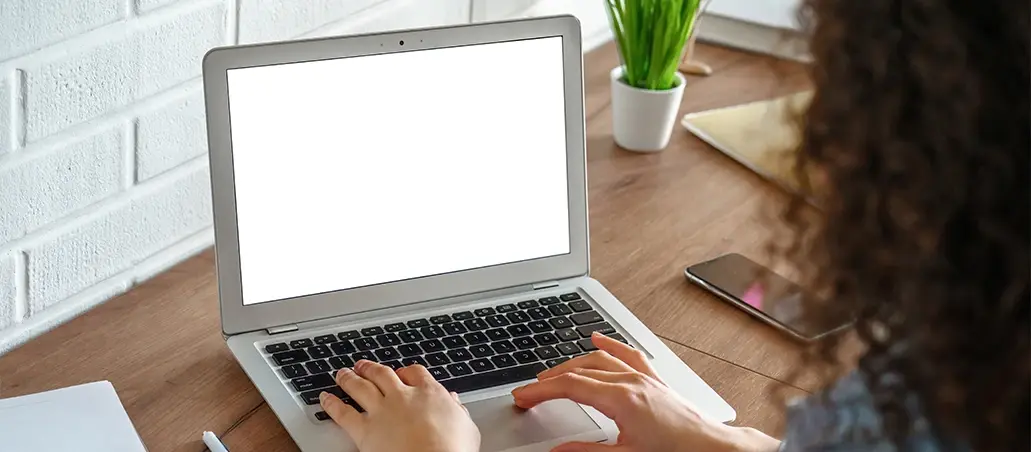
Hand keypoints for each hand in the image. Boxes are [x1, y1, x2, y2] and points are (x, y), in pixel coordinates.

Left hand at [319, 360, 479, 451]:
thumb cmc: (453, 450)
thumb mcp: (467, 428)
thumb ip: (458, 412)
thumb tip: (455, 403)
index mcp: (429, 393)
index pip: (415, 372)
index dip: (406, 370)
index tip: (402, 372)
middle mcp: (402, 396)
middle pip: (382, 373)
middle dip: (371, 368)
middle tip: (364, 365)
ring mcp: (381, 411)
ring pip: (360, 386)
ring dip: (349, 377)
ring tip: (342, 373)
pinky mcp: (364, 430)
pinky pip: (343, 412)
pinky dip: (332, 403)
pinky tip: (325, 398)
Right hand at [511, 333, 779, 451]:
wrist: (714, 450)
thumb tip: (556, 450)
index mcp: (621, 398)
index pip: (569, 386)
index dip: (540, 391)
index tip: (522, 397)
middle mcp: (632, 381)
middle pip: (579, 369)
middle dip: (549, 378)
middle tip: (528, 391)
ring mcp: (644, 378)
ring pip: (599, 360)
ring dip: (571, 363)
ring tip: (551, 373)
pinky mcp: (655, 381)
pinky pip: (627, 354)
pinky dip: (608, 345)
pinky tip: (597, 338)